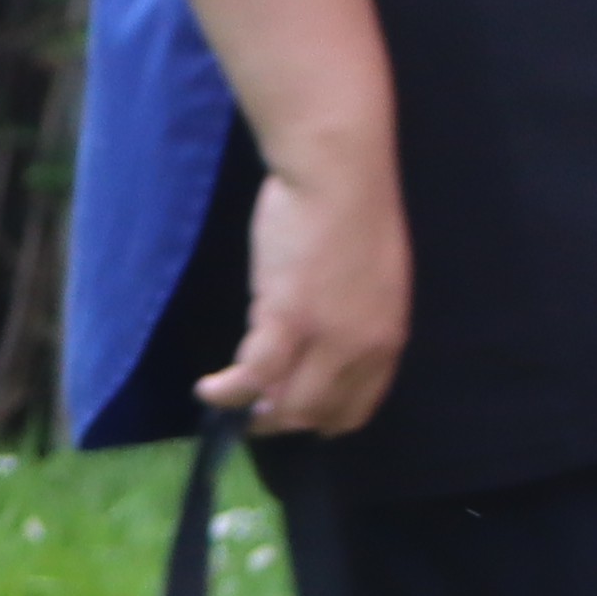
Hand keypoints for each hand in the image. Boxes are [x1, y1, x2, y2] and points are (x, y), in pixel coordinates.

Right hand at [199, 155, 407, 437]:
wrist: (339, 174)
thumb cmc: (353, 211)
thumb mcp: (371, 281)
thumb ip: (353, 320)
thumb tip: (318, 350)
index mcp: (387, 336)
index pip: (357, 407)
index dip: (320, 421)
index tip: (291, 412)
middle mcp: (361, 347)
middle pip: (316, 414)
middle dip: (281, 421)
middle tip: (251, 414)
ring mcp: (325, 338)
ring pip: (285, 406)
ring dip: (250, 412)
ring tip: (225, 398)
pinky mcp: (287, 321)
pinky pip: (253, 378)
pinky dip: (226, 391)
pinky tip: (208, 386)